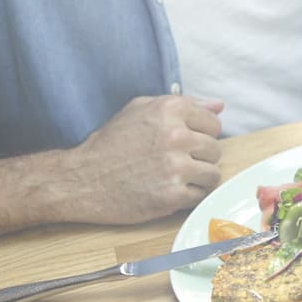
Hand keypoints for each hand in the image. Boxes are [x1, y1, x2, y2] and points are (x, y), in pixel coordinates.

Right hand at [55, 94, 224, 223]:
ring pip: (212, 173)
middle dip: (198, 158)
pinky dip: (188, 197)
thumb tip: (219, 106)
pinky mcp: (173, 195)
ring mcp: (176, 166)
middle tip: (174, 163)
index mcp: (171, 109)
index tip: (181, 143)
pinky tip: (168, 191)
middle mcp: (176, 135)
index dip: (199, 135)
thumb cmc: (110, 144)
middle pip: (215, 149)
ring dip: (197, 179)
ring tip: (173, 178)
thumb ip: (183, 104)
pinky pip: (201, 195)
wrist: (82, 179)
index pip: (214, 123)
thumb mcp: (140, 110)